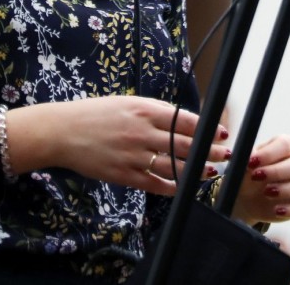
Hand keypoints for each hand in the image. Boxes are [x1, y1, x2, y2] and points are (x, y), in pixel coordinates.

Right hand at [5, 96, 229, 194]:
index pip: (185, 121)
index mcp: (143, 110)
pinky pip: (155, 184)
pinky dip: (173, 187)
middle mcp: (141, 132)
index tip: (222, 134)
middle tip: (226, 155)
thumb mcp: (125, 102)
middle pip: (185, 145)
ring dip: (196, 171)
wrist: (62, 132)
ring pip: (174, 167)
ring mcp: (133, 155)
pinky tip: (184, 187)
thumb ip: (153, 110)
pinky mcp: (124, 175)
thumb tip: (181, 119)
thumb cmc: (94, 114)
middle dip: (210, 151)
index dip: (208, 129)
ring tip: (211, 172)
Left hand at [225, 134, 289, 224]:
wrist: (246, 197)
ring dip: (287, 189)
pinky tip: (276, 210)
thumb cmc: (247, 173)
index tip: (252, 162)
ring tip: (266, 193)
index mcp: (285, 146)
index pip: (286, 144)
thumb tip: (239, 155)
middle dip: (278, 171)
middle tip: (257, 177)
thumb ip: (244, 158)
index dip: (270, 153)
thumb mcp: (243, 164)